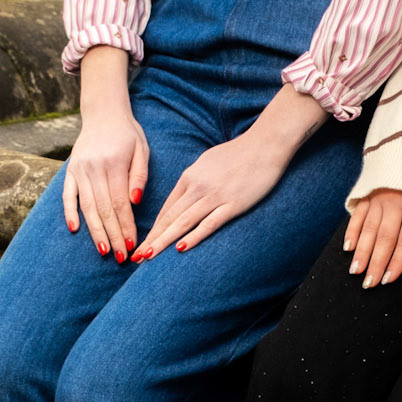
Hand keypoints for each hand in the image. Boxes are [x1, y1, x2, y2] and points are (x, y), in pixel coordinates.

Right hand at [63, 108, 148, 261]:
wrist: (103, 114)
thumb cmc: (128, 135)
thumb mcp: (141, 150)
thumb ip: (139, 176)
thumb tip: (135, 202)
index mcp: (113, 164)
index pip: (120, 203)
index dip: (126, 226)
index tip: (132, 244)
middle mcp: (94, 168)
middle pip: (104, 209)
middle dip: (113, 235)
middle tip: (121, 256)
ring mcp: (79, 170)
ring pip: (87, 207)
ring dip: (95, 231)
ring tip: (104, 251)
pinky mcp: (70, 171)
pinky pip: (67, 195)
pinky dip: (69, 212)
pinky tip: (74, 229)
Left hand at [133, 125, 288, 259]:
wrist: (265, 145)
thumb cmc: (238, 153)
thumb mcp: (208, 162)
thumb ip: (195, 179)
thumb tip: (185, 194)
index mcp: (189, 177)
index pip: (166, 208)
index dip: (153, 228)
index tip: (142, 243)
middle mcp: (197, 187)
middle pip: (170, 217)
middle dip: (152, 239)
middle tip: (137, 257)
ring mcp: (215, 196)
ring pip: (183, 222)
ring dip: (164, 241)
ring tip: (150, 256)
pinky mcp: (233, 204)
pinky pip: (209, 223)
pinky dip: (194, 236)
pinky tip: (180, 248)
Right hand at [343, 189, 401, 287]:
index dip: (397, 261)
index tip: (388, 280)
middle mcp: (396, 203)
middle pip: (385, 238)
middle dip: (376, 263)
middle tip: (368, 283)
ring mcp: (380, 197)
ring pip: (369, 228)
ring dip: (361, 251)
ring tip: (356, 270)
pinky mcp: (368, 192)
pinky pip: (358, 214)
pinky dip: (352, 230)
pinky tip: (348, 247)